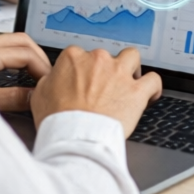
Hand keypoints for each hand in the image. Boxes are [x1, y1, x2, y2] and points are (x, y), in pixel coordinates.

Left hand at [0, 32, 51, 112]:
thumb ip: (9, 99)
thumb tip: (34, 96)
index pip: (26, 53)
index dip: (42, 68)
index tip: (47, 83)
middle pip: (21, 39)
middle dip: (38, 56)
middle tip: (45, 75)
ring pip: (8, 40)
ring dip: (25, 53)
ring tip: (32, 73)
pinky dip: (10, 55)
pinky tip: (10, 71)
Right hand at [31, 45, 162, 136]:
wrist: (75, 139)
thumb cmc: (58, 121)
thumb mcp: (39, 96)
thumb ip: (49, 81)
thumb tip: (52, 80)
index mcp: (74, 58)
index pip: (80, 54)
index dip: (83, 69)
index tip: (84, 80)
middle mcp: (98, 60)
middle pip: (106, 56)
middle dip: (105, 70)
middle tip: (102, 88)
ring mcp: (119, 73)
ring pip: (132, 57)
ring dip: (131, 68)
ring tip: (128, 82)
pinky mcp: (136, 90)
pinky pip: (154, 80)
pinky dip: (153, 87)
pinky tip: (150, 95)